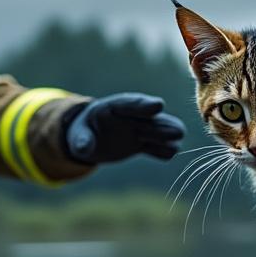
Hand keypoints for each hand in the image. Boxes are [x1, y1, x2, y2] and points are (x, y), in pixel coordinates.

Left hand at [65, 93, 185, 163]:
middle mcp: (131, 116)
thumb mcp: (77, 135)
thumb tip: (84, 149)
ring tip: (177, 141)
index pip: (130, 103)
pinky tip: (170, 153)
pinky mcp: (144, 142)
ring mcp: (139, 129)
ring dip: (168, 136)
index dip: (144, 105)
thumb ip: (81, 140)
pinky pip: (157, 146)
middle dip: (162, 124)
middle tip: (178, 131)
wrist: (91, 139)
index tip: (158, 106)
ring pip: (159, 131)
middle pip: (149, 118)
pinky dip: (163, 150)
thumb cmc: (82, 132)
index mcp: (113, 107)